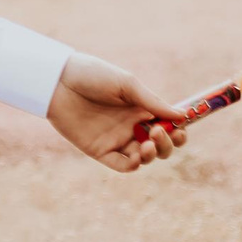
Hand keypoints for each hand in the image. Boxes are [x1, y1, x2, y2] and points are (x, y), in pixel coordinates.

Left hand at [47, 54, 188, 173]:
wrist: (58, 81)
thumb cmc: (92, 75)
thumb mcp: (127, 85)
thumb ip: (152, 102)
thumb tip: (183, 116)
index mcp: (141, 108)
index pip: (169, 125)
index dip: (179, 130)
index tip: (182, 128)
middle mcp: (131, 126)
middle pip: (160, 146)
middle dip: (168, 144)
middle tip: (159, 132)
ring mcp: (116, 139)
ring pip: (144, 158)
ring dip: (153, 155)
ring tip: (148, 144)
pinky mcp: (100, 151)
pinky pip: (122, 165)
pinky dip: (134, 165)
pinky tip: (138, 156)